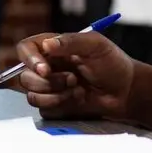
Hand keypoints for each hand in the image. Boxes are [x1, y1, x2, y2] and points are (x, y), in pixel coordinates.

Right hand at [14, 31, 133, 119]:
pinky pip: (44, 110)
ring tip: (78, 89)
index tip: (45, 69)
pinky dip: (62, 106)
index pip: (25, 49)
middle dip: (49, 82)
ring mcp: (50, 88)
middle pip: (25, 77)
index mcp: (53, 48)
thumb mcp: (96, 45)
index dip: (30, 60)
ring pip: (32, 96)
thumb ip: (71, 41)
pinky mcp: (55, 106)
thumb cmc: (113, 64)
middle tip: (73, 80)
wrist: (126, 91)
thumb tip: (46, 45)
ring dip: (56, 95)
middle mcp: (47, 67)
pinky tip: (79, 99)